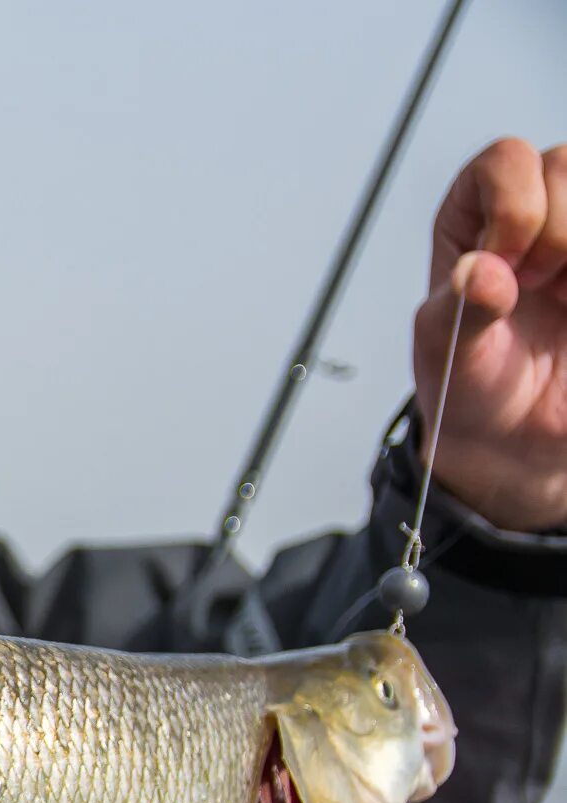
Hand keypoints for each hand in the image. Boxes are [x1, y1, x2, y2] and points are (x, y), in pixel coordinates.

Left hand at [413, 138, 566, 530]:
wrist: (514, 441)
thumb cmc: (470, 385)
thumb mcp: (448, 355)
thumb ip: (461, 312)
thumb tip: (478, 272)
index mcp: (476, 221)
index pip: (506, 160)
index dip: (514, 204)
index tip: (504, 266)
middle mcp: (535, 214)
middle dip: (558, 227)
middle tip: (538, 286)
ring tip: (564, 296)